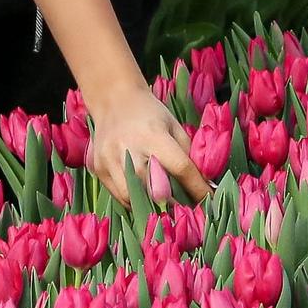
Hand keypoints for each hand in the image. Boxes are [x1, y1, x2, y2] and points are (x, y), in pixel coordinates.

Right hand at [86, 81, 208, 207]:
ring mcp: (109, 160)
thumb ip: (187, 154)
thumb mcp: (174, 126)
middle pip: (153, 189)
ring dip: (149, 205)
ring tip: (162, 203)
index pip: (180, 168)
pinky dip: (133, 200)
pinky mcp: (98, 168)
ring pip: (132, 198)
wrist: (114, 100)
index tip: (208, 199)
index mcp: (153, 135)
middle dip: (172, 202)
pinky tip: (142, 193)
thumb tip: (205, 183)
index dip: (196, 187)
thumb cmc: (150, 113)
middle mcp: (129, 148)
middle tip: (184, 207)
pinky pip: (118, 196)